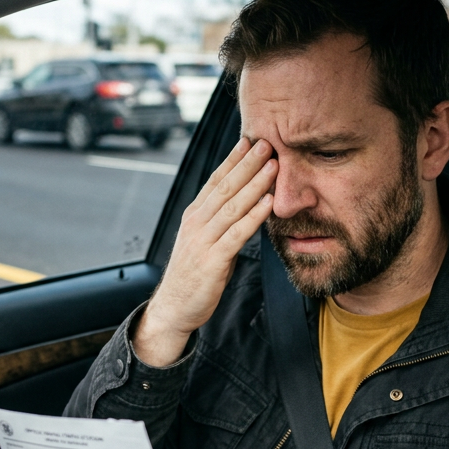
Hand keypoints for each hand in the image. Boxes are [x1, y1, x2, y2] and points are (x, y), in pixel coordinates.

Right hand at [133, 138, 276, 366]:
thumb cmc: (194, 276)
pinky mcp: (213, 260)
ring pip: (233, 206)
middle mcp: (197, 223)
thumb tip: (246, 206)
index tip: (250, 141)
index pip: (215, 181)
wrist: (175, 308)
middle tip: (267, 143)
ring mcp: (203, 241)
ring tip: (273, 166)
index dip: (233, 160)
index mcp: (194, 216)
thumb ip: (222, 223)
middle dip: (247, 164)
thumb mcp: (205, 242)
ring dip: (255, 184)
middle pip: (225, 187)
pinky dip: (254, 217)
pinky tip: (268, 203)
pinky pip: (237, 234)